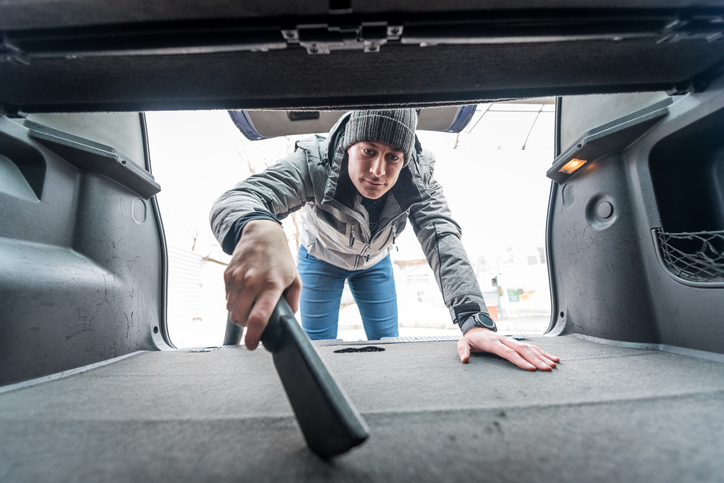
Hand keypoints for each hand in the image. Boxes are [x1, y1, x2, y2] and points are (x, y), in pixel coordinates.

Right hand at [224, 220, 301, 349]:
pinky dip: (234, 302)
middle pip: (240, 318)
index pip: (259, 316)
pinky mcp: (227, 275)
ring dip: (239, 314)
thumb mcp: (295, 279)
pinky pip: (227, 299)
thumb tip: (287, 320)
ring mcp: (237, 278)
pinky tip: (245, 293)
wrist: (261, 235)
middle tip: (255, 320)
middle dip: (246, 325)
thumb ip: (293, 302)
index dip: (253, 336)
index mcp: (272, 285)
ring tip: (251, 304)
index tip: (252, 346)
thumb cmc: (280, 258)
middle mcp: (252, 282)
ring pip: (231, 310)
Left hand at [457, 327, 559, 370]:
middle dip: (536, 360)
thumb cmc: (472, 339)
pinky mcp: (517, 342)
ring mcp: (512, 340)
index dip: (520, 361)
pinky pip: (532, 347)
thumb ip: (463, 350)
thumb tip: (465, 360)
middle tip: (547, 369)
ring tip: (553, 365)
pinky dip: (543, 352)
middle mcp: (506, 340)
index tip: (531, 369)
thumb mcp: (463, 343)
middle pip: (523, 350)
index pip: (508, 353)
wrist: (477, 328)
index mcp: (494, 343)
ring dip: (542, 356)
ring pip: (530, 348)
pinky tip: (553, 358)